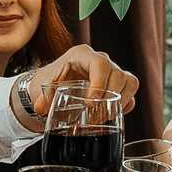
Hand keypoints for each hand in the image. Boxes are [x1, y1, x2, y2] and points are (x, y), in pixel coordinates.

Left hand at [21, 46, 139, 120]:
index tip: (90, 104)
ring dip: (120, 102)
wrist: (54, 85)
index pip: (100, 64)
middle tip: (93, 116)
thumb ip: (41, 98)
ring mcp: (112, 71)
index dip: (99, 84)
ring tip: (101, 116)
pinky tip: (108, 115)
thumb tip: (40, 108)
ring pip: (129, 82)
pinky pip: (130, 93)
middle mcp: (101, 60)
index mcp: (82, 55)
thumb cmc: (50, 81)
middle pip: (118, 74)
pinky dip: (124, 106)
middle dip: (108, 98)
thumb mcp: (43, 87)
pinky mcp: (119, 84)